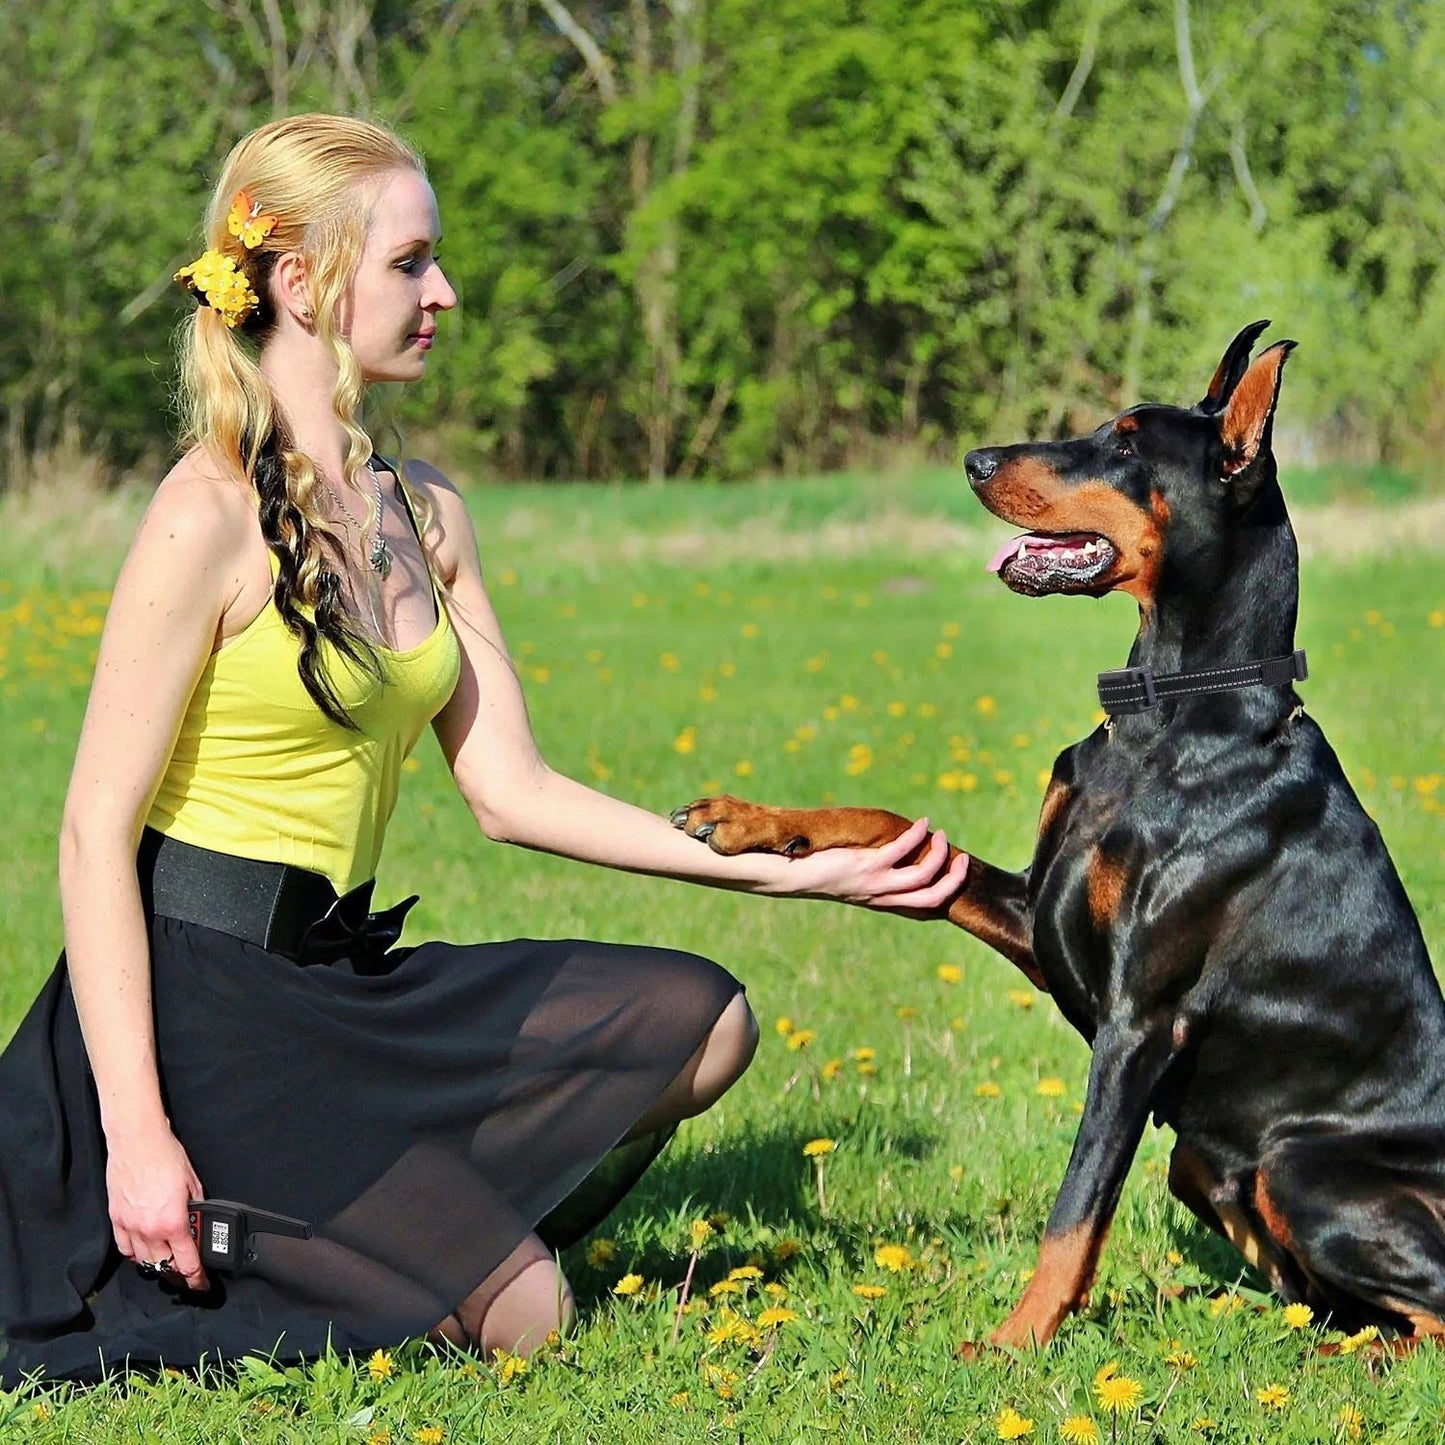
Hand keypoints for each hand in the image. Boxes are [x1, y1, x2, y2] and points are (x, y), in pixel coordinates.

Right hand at [105, 1122, 209, 1291]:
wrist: (137, 1140)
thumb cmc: (165, 1155)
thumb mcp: (193, 1182)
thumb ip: (196, 1206)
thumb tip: (199, 1218)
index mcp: (173, 1222)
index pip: (187, 1262)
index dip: (196, 1277)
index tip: (201, 1283)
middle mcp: (149, 1229)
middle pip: (164, 1266)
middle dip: (178, 1274)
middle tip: (187, 1275)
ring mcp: (130, 1226)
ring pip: (142, 1261)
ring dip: (157, 1265)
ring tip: (167, 1264)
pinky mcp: (116, 1218)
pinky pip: (124, 1248)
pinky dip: (134, 1254)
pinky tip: (143, 1252)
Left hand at [767, 815, 968, 916]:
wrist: (794, 875)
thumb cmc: (821, 872)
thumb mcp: (852, 878)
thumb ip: (873, 873)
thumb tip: (888, 855)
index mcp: (882, 901)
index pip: (925, 906)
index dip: (947, 891)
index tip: (956, 871)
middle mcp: (883, 896)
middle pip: (933, 896)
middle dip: (953, 878)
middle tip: (961, 858)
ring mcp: (876, 882)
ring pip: (923, 875)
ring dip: (937, 853)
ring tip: (939, 834)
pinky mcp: (866, 865)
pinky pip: (901, 850)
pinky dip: (916, 835)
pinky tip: (921, 824)